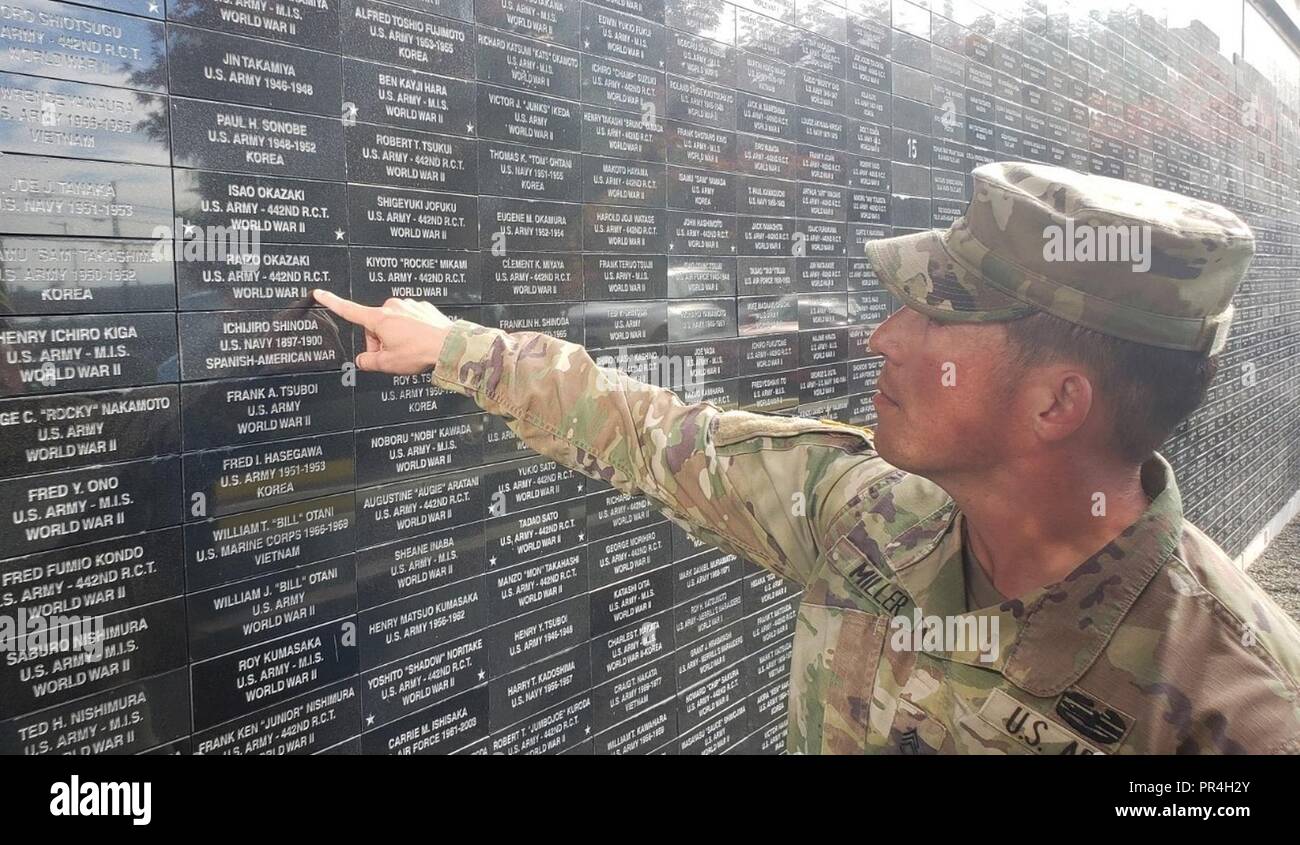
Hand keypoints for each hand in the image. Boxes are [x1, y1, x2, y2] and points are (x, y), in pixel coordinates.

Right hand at [312, 289, 453, 374]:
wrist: (449, 346)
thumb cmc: (419, 352)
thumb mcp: (388, 363)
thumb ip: (368, 361)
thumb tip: (362, 360)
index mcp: (379, 318)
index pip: (349, 310)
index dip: (332, 302)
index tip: (320, 293)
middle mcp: (393, 307)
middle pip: (375, 326)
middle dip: (380, 341)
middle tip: (392, 355)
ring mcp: (409, 306)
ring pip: (394, 323)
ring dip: (396, 336)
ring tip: (410, 350)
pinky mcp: (423, 308)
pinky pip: (410, 320)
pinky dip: (411, 331)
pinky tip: (420, 342)